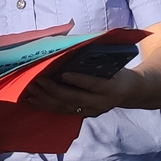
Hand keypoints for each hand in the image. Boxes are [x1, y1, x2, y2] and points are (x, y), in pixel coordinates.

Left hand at [22, 68, 144, 119]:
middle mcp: (100, 103)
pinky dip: (48, 105)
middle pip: (74, 98)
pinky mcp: (84, 115)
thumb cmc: (118, 71)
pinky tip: (35, 100)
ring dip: (46, 99)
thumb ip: (96, 59)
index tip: (63, 73)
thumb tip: (73, 45)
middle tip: (38, 80)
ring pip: (66, 107)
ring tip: (31, 91)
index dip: (78, 80)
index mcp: (110, 88)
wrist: (129, 92)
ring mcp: (91, 111)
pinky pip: (63, 111)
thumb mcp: (113, 64)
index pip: (92, 84)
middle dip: (53, 90)